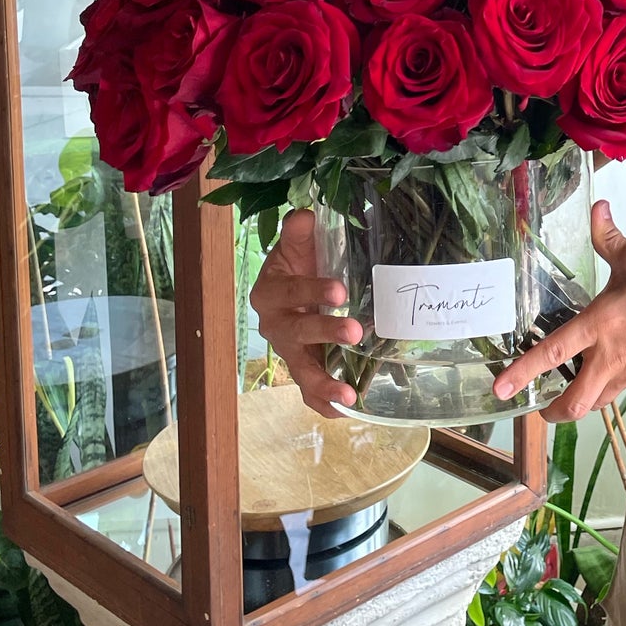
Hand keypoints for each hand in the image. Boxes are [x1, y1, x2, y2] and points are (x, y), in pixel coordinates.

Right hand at [248, 208, 361, 418]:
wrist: (298, 283)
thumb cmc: (300, 262)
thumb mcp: (298, 243)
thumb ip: (298, 231)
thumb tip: (304, 216)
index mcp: (270, 292)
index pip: (289, 291)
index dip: (312, 291)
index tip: (340, 290)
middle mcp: (275, 325)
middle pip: (296, 333)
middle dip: (325, 332)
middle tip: (356, 331)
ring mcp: (290, 351)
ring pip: (301, 371)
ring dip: (324, 382)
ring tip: (349, 392)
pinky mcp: (305, 368)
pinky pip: (309, 392)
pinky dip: (325, 404)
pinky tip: (347, 409)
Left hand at [493, 200, 625, 421]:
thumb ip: (608, 237)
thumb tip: (598, 208)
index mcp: (600, 325)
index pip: (553, 352)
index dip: (523, 372)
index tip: (501, 388)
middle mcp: (610, 356)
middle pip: (574, 403)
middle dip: (553, 412)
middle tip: (542, 408)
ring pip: (598, 402)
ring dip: (581, 403)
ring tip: (572, 395)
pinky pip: (623, 390)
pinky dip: (611, 387)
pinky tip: (613, 372)